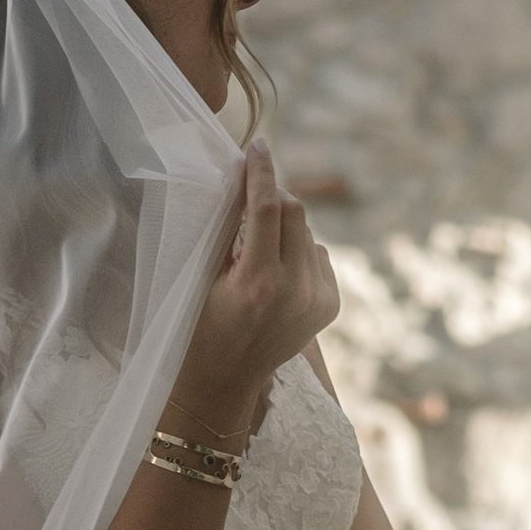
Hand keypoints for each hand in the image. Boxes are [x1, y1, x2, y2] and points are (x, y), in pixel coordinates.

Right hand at [165, 142, 338, 445]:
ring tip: (256, 250)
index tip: (257, 145)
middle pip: (296, 213)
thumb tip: (242, 180)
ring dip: (284, 227)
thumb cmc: (198, 330)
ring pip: (309, 234)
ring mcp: (319, 300)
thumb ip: (227, 230)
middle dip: (273, 195)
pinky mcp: (331, 305)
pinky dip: (298, 252)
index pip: (269, 208)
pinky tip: (275, 272)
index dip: (262, 171)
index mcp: (260, 284)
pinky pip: (318, 256)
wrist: (225, 384)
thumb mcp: (202, 278)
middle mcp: (298, 291)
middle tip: (249, 192)